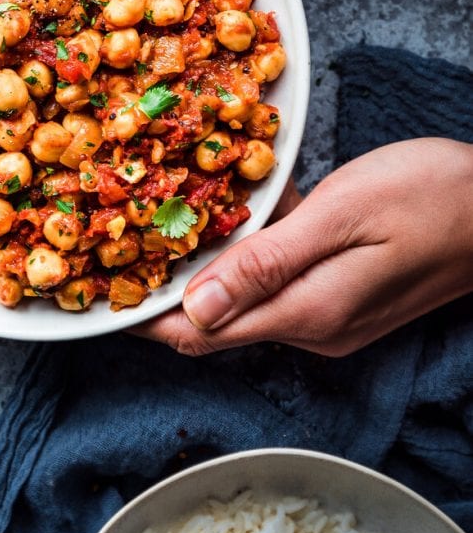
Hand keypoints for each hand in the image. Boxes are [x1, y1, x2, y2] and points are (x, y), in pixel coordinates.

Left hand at [135, 138, 472, 356]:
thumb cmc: (431, 197)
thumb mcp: (340, 217)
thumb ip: (265, 264)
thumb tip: (195, 308)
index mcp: (306, 313)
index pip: (200, 335)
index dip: (145, 317)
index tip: (101, 293)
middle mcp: (313, 330)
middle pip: (214, 325)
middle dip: (165, 293)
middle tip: (122, 245)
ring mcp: (331, 322)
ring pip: (243, 305)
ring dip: (206, 274)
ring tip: (164, 226)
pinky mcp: (343, 303)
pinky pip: (274, 291)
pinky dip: (246, 263)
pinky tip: (239, 221)